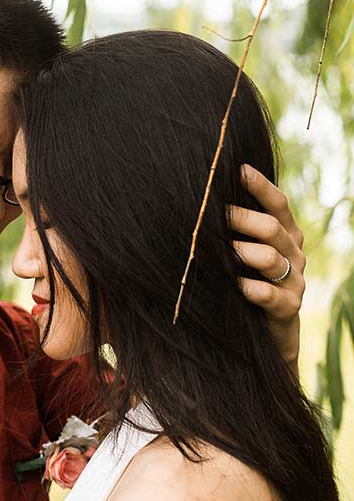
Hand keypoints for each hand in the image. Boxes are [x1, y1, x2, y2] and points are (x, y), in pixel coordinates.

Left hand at [229, 164, 305, 370]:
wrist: (270, 331)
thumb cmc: (249, 280)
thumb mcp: (247, 251)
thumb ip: (238, 228)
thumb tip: (205, 196)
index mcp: (286, 234)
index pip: (279, 204)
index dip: (261, 186)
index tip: (239, 169)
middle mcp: (294, 254)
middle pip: (271, 228)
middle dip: (241, 218)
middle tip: (212, 213)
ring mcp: (294, 281)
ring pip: (269, 258)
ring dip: (241, 252)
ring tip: (217, 250)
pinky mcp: (288, 308)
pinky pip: (269, 294)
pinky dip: (249, 288)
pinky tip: (234, 284)